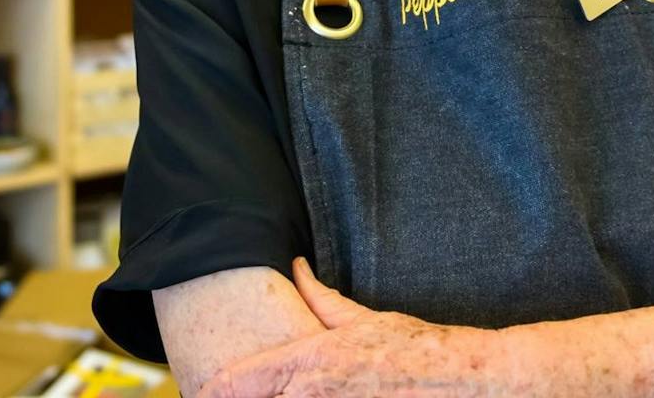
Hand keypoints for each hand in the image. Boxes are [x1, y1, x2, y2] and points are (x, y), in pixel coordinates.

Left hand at [197, 259, 504, 397]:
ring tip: (256, 392)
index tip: (200, 386)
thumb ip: (320, 297)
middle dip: (237, 394)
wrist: (453, 379)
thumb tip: (294, 268)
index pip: (246, 378)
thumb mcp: (362, 319)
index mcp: (311, 360)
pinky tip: (303, 396)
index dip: (217, 386)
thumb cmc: (411, 347)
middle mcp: (311, 392)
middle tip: (215, 391)